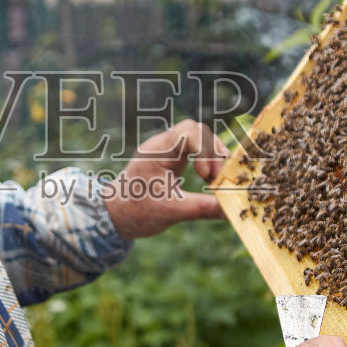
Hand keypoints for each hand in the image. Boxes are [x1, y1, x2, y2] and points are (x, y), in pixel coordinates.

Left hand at [102, 120, 228, 238]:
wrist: (116, 215)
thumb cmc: (136, 211)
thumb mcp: (170, 212)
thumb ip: (201, 208)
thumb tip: (229, 210)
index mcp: (156, 151)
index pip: (188, 131)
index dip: (204, 149)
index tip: (205, 175)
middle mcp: (163, 145)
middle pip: (197, 131)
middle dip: (213, 152)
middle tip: (217, 179)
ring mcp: (169, 151)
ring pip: (200, 139)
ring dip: (213, 157)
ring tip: (215, 180)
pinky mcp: (174, 159)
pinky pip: (197, 150)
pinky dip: (208, 162)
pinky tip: (211, 179)